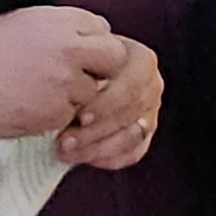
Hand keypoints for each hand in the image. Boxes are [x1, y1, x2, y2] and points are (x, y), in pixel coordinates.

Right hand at [0, 5, 120, 138]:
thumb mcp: (20, 20)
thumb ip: (59, 25)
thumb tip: (91, 28)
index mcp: (60, 20)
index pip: (101, 27)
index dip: (91, 42)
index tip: (77, 51)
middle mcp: (70, 48)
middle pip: (113, 58)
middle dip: (100, 67)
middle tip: (78, 75)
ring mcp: (67, 82)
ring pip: (93, 91)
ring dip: (76, 95)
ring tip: (43, 93)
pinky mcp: (58, 112)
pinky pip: (71, 115)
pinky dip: (57, 115)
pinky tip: (33, 107)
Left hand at [57, 37, 165, 169]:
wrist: (71, 74)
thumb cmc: (70, 61)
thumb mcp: (72, 56)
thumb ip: (77, 69)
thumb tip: (73, 86)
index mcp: (140, 60)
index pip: (131, 85)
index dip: (106, 103)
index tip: (79, 117)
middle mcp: (150, 85)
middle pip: (130, 114)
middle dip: (96, 131)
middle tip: (65, 141)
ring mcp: (149, 112)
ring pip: (131, 136)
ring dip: (97, 147)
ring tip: (66, 151)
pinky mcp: (143, 136)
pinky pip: (131, 153)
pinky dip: (106, 158)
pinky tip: (81, 156)